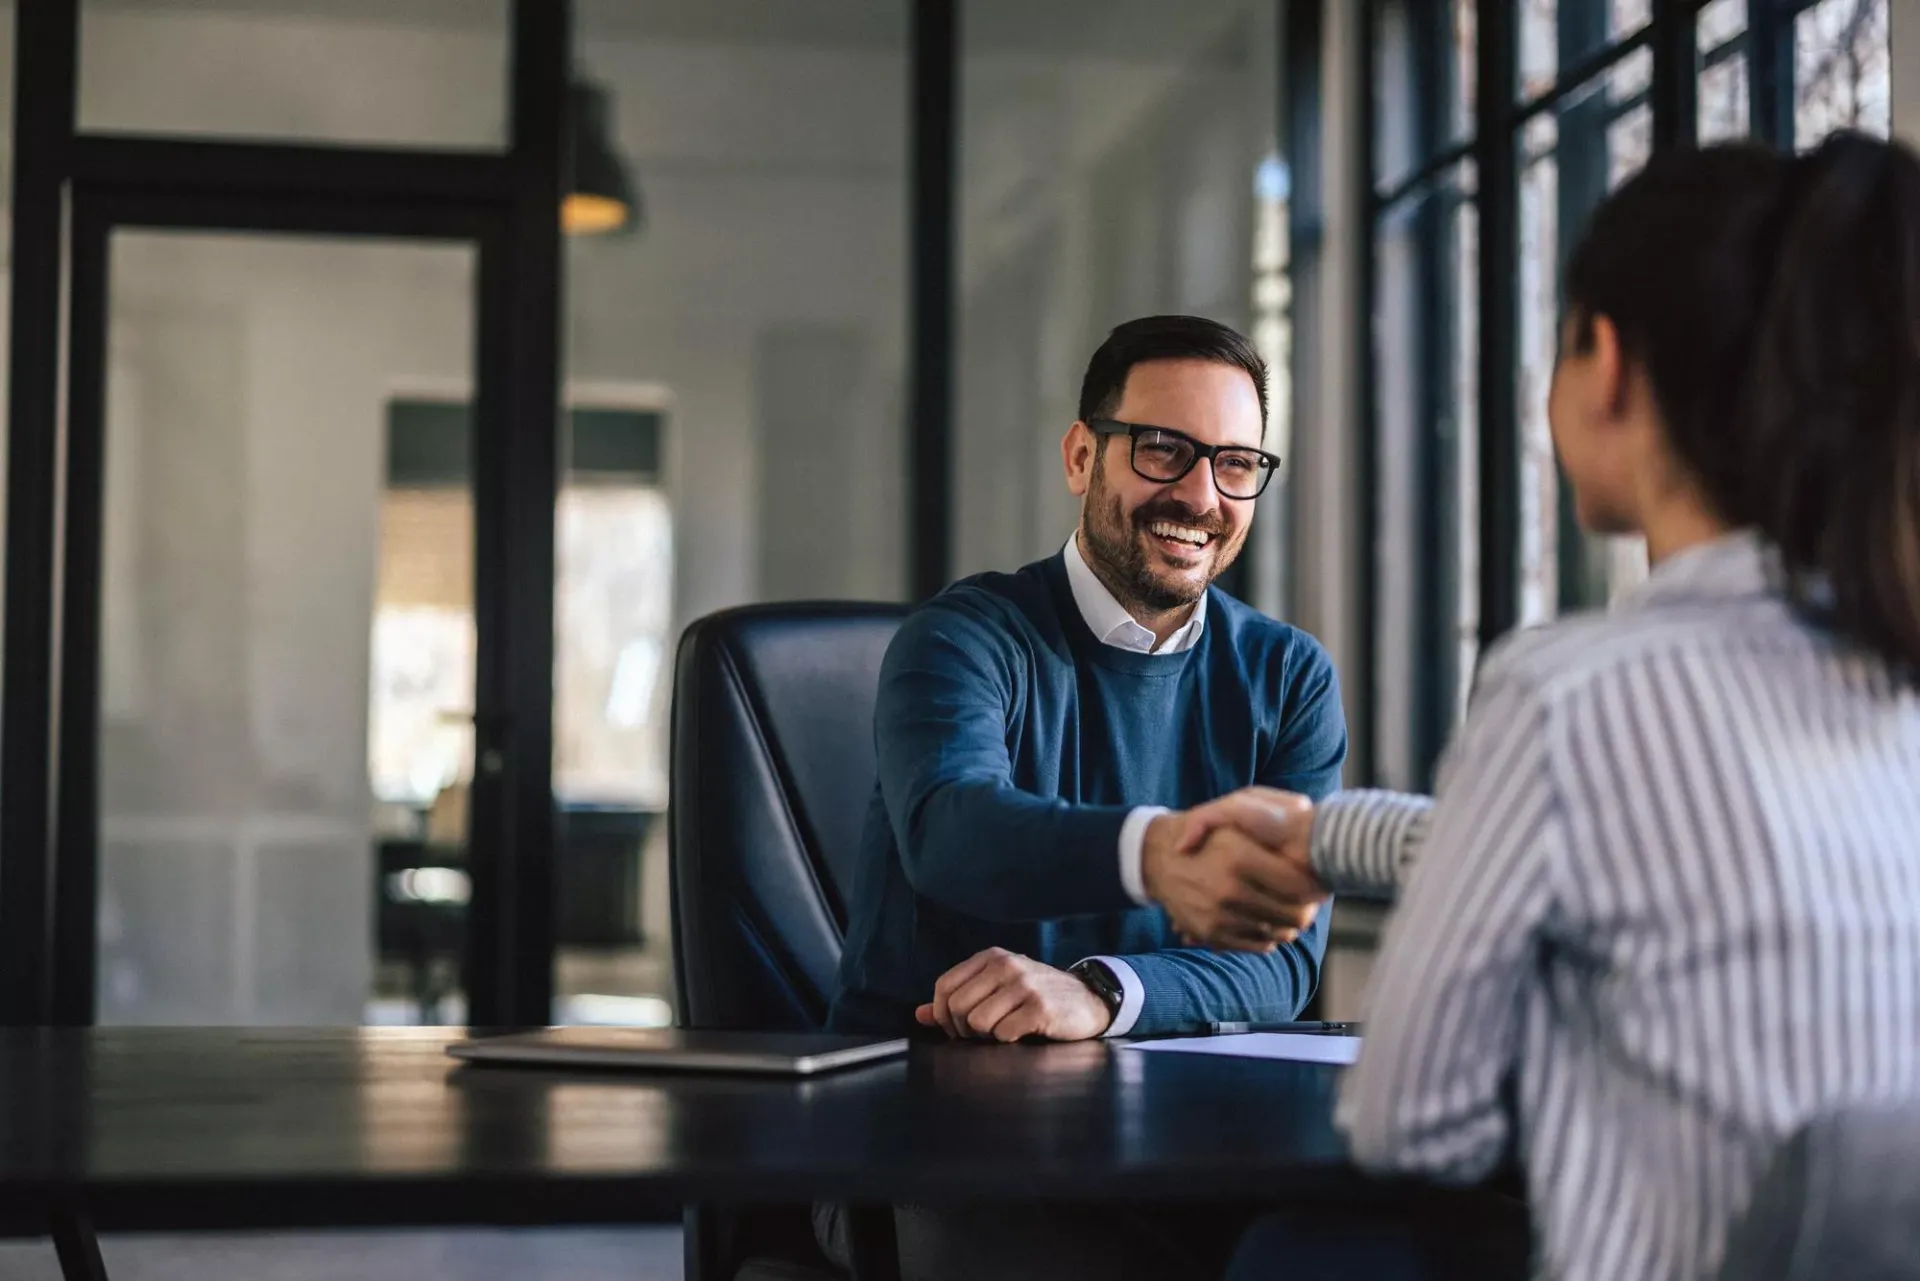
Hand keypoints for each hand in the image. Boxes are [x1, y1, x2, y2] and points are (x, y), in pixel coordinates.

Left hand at [914, 948, 1113, 1042]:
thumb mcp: (997, 988)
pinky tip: (1023, 1033)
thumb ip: (959, 998)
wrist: (1088, 1000)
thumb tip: (920, 1014)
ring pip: (978, 1022)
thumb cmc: (1036, 996)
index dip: (942, 1014)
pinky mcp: (1040, 1008)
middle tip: (981, 1034)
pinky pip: (1003, 1034)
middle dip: (963, 1029)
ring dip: (987, 1036)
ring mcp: (1024, 985)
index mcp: (991, 957)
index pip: (944, 987)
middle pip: (957, 1007)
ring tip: (1004, 1030)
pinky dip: (1008, 1040)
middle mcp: (1006, 965)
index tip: (956, 1028)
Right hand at [1141, 791, 1324, 950]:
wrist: (1158, 857)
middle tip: (1310, 901)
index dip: (1316, 887)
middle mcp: (1228, 888)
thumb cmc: (1211, 833)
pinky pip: (1255, 945)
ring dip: (1289, 925)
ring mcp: (1218, 914)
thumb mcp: (1235, 807)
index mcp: (1239, 856)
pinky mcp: (1210, 933)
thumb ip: (1270, 813)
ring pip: (1277, 933)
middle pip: (1293, 915)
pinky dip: (1268, 938)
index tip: (1320, 883)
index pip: (1299, 887)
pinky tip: (1268, 922)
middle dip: (1307, 909)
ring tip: (1289, 911)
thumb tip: (1306, 835)